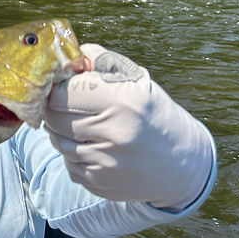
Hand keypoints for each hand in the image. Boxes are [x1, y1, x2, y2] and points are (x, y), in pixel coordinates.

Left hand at [44, 43, 214, 209]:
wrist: (184, 162)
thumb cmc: (154, 114)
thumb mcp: (137, 80)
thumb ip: (101, 61)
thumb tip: (69, 53)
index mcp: (121, 102)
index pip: (61, 93)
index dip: (56, 88)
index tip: (60, 86)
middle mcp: (113, 134)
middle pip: (54, 117)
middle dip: (54, 108)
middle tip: (66, 104)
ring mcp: (105, 163)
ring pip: (57, 141)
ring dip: (61, 132)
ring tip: (81, 124)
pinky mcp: (100, 184)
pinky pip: (68, 164)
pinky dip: (74, 155)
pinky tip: (93, 147)